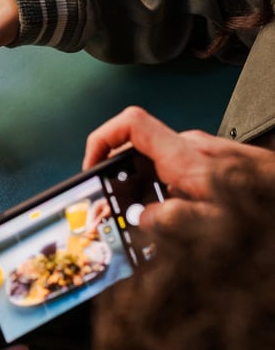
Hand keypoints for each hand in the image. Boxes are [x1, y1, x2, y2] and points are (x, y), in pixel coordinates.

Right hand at [82, 105, 274, 231]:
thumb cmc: (266, 203)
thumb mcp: (217, 222)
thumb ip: (173, 220)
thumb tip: (143, 218)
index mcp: (184, 156)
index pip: (130, 125)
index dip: (102, 140)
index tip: (92, 167)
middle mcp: (191, 147)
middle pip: (137, 151)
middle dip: (120, 181)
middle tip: (113, 211)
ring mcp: (203, 153)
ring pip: (157, 166)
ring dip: (146, 193)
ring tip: (148, 224)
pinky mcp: (213, 163)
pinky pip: (176, 172)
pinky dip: (166, 194)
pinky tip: (176, 220)